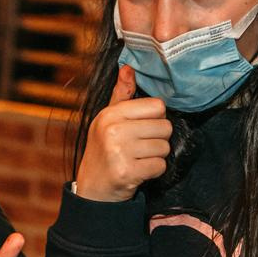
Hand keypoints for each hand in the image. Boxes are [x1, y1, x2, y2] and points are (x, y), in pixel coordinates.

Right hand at [72, 65, 170, 201]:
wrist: (93, 189)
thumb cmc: (103, 151)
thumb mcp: (107, 120)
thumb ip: (120, 95)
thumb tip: (128, 68)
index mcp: (111, 114)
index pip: (157, 105)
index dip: (155, 118)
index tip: (143, 128)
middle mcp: (113, 130)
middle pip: (164, 126)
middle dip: (158, 139)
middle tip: (140, 147)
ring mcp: (119, 152)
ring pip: (164, 147)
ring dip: (156, 156)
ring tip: (139, 159)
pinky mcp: (127, 172)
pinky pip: (160, 165)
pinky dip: (155, 171)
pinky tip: (140, 171)